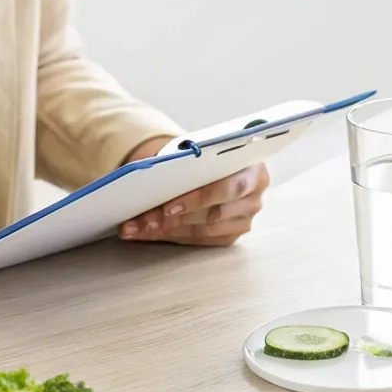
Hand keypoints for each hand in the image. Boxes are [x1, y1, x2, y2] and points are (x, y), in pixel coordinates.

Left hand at [119, 137, 269, 246]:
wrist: (219, 164)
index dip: (199, 198)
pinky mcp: (230, 236)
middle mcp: (254, 199)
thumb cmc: (210, 156)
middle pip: (213, 214)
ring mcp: (244, 220)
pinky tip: (147, 231)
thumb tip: (150, 174)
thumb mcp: (204, 151)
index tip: (167, 206)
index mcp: (255, 170)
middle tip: (143, 220)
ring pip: (203, 231)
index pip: (230, 188)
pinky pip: (198, 241)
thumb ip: (190, 160)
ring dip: (166, 230)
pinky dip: (170, 235)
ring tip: (136, 227)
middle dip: (175, 219)